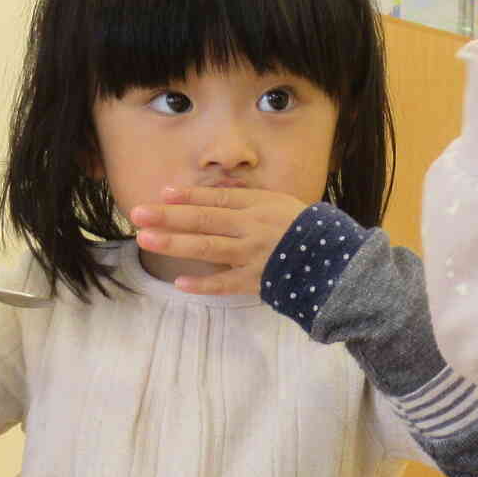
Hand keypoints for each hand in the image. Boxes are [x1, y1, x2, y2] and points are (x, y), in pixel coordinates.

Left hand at [129, 185, 310, 295]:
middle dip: (169, 216)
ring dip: (176, 243)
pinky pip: (226, 284)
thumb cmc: (306, 229)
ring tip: (146, 239)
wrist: (338, 262)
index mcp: (258, 206)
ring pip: (208, 247)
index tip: (163, 193)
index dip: (189, 195)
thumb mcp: (280, 203)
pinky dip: (204, 284)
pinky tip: (180, 283)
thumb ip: (247, 198)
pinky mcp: (257, 281)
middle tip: (138, 213)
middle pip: (204, 219)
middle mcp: (252, 228)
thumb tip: (212, 192)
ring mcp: (253, 255)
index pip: (217, 197)